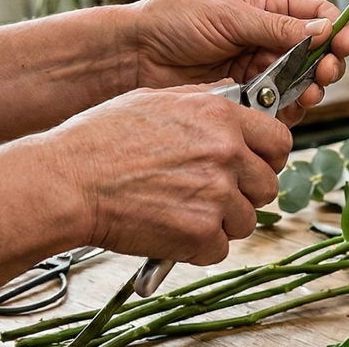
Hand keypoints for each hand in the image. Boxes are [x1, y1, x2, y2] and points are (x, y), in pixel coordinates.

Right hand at [44, 83, 291, 264]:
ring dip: (222, 221)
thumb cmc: (101, 139)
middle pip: (268, 184)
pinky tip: (172, 229)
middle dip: (245, 192)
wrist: (69, 181)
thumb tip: (233, 101)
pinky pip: (220, 248)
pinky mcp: (200, 234)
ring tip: (184, 210)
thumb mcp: (157, 99)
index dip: (267, 156)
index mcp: (221, 117)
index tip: (254, 164)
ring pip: (246, 220)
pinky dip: (200, 246)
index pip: (279, 141)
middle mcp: (226, 154)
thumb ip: (204, 101)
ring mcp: (216, 195)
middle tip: (214, 193)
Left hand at [121, 0, 348, 125]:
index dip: (336, 29)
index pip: (318, 15)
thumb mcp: (229, 16)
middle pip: (318, 53)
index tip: (342, 45)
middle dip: (327, 65)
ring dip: (311, 90)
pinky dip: (287, 111)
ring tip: (307, 95)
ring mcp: (258, 67)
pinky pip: (278, 106)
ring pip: (302, 83)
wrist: (134, 55)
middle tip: (324, 75)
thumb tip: (325, 30)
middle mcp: (268, 35)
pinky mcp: (246, 96)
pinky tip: (287, 110)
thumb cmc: (175, 21)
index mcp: (268, 4)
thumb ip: (277, 26)